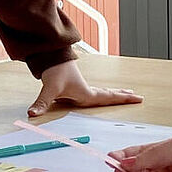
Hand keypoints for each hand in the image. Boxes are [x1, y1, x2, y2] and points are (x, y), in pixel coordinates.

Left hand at [27, 61, 142, 116]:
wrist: (49, 57)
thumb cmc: (53, 72)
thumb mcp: (49, 89)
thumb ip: (42, 103)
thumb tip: (32, 114)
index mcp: (87, 93)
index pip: (109, 98)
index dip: (123, 99)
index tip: (138, 97)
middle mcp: (87, 91)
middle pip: (109, 94)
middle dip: (123, 96)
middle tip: (139, 96)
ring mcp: (82, 88)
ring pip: (103, 92)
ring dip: (114, 93)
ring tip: (127, 93)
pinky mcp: (76, 87)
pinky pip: (94, 92)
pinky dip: (103, 93)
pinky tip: (103, 94)